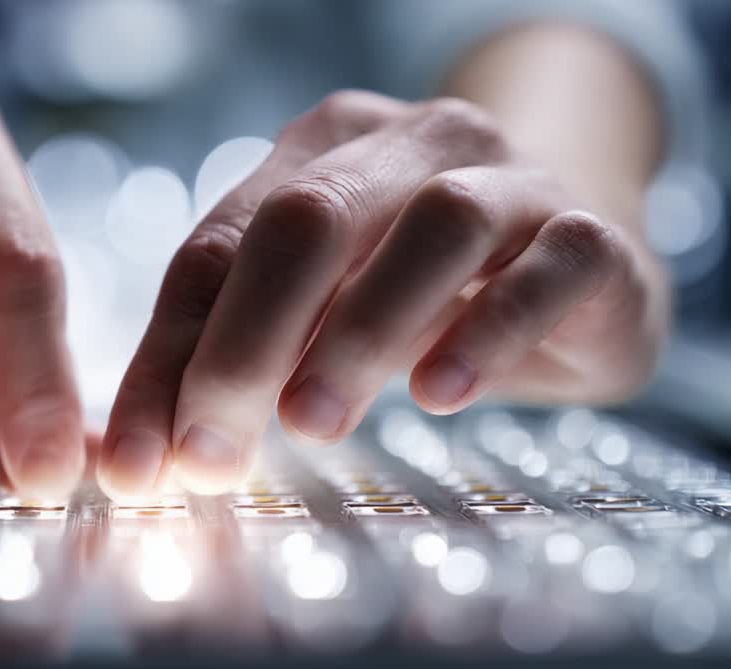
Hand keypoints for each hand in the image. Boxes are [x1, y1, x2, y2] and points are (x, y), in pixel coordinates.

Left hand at [99, 91, 665, 496]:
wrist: (583, 266)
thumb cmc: (430, 297)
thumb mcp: (325, 319)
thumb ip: (248, 365)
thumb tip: (153, 459)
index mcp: (320, 152)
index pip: (217, 247)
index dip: (167, 356)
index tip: (139, 462)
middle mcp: (410, 143)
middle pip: (308, 221)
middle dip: (245, 344)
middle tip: (211, 451)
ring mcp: (510, 177)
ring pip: (431, 226)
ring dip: (358, 332)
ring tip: (312, 424)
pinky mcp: (591, 233)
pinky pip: (547, 266)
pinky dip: (487, 330)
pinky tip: (440, 394)